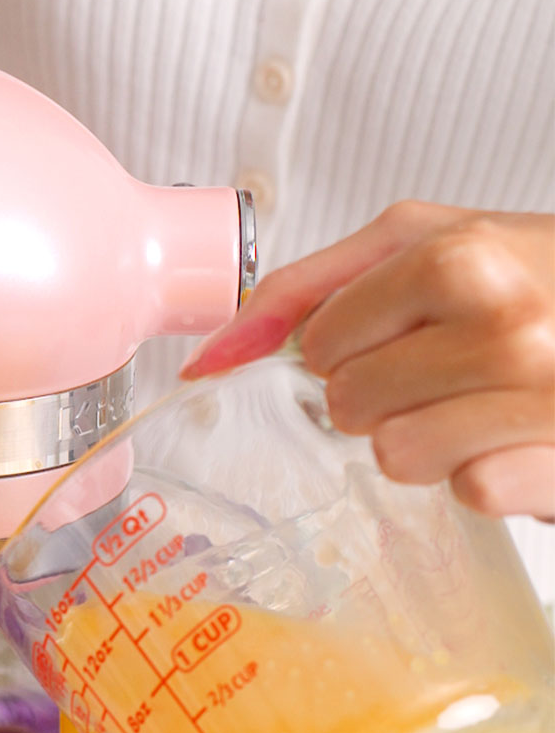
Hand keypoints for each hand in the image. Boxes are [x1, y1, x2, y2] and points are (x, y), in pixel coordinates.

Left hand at [180, 202, 554, 520]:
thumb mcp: (436, 241)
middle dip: (383, 394)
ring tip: (482, 404)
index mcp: (461, 259)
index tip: (402, 331)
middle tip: (448, 369)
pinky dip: (484, 474)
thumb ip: (312, 286)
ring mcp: (537, 401)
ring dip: (429, 439)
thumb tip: (212, 353)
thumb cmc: (545, 276)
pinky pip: (466, 492)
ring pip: (395, 457)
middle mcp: (504, 327)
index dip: (348, 346)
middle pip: (346, 405)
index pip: (319, 343)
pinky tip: (518, 437)